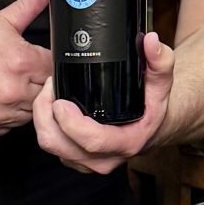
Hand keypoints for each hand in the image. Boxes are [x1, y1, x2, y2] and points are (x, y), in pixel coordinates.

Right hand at [0, 0, 51, 139]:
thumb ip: (30, 5)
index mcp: (20, 62)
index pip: (55, 70)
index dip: (49, 66)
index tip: (40, 63)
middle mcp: (11, 91)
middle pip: (44, 95)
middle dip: (37, 85)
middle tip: (19, 75)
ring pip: (27, 115)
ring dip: (21, 103)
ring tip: (3, 86)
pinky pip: (6, 129)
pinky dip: (2, 118)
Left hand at [32, 32, 173, 174]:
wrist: (152, 127)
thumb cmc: (152, 106)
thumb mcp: (161, 82)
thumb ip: (160, 61)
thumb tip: (152, 41)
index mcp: (125, 143)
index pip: (91, 141)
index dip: (70, 122)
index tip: (60, 100)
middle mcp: (104, 159)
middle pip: (59, 144)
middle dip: (45, 114)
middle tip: (50, 86)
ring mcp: (87, 163)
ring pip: (50, 145)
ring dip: (42, 118)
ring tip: (49, 92)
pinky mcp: (74, 159)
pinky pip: (51, 144)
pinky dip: (46, 125)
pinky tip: (52, 106)